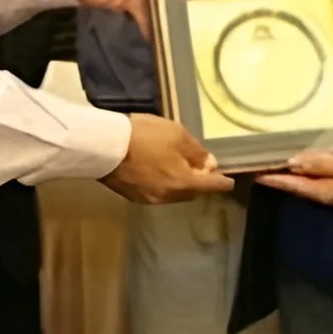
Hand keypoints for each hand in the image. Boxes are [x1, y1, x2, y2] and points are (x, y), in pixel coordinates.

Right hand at [101, 114, 233, 203]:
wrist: (103, 146)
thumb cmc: (144, 136)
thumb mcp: (176, 135)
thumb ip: (197, 152)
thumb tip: (209, 165)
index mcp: (183, 183)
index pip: (211, 186)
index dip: (222, 182)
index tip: (229, 181)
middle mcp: (168, 197)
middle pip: (191, 192)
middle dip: (198, 181)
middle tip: (197, 166)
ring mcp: (149, 199)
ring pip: (173, 193)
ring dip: (178, 183)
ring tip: (173, 165)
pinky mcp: (133, 196)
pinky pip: (156, 192)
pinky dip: (161, 183)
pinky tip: (154, 169)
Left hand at [253, 148, 332, 204]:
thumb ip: (322, 163)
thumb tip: (293, 163)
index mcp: (326, 191)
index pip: (292, 185)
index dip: (272, 178)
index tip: (252, 172)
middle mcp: (328, 195)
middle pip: (297, 187)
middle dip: (277, 178)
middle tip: (256, 165)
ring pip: (307, 185)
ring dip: (290, 175)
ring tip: (273, 162)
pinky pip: (318, 180)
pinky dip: (306, 173)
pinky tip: (303, 163)